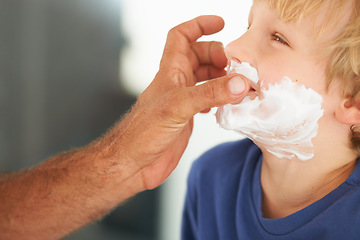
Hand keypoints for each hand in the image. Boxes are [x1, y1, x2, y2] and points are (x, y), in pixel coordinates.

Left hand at [109, 15, 249, 190]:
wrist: (132, 163)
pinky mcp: (185, 118)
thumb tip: (240, 82)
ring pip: (204, 78)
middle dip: (218, 55)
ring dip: (221, 77)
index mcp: (169, 71)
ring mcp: (181, 100)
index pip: (181, 36)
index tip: (221, 24)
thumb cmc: (142, 133)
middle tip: (235, 67)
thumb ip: (209, 94)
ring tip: (237, 85)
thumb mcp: (177, 107)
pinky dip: (218, 97)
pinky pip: (206, 99)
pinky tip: (225, 104)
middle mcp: (176, 82)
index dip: (199, 25)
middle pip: (198, 56)